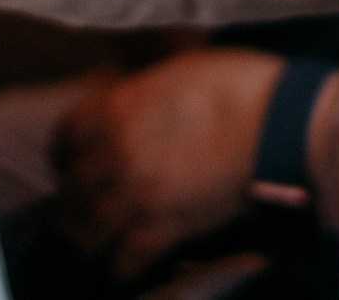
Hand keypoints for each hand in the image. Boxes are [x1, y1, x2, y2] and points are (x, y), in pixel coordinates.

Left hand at [50, 49, 283, 279]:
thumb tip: (130, 101)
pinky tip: (122, 269)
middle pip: (70, 189)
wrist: (276, 120)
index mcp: (113, 109)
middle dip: (69, 202)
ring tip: (87, 246)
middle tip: (74, 211)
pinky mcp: (167, 227)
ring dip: (85, 239)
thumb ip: (139, 93)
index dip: (62, 154)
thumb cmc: (234, 84)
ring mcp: (137, 193)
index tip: (67, 164)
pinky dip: (121, 268)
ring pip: (87, 229)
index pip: (63, 138)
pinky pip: (127, 258)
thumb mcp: (171, 70)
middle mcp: (114, 153)